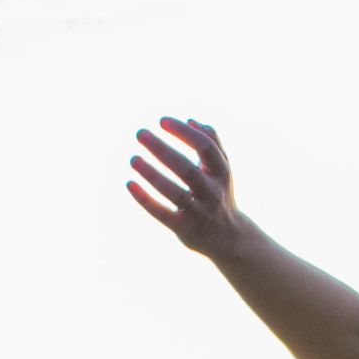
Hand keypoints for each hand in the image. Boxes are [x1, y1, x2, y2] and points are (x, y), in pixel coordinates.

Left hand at [127, 117, 241, 258]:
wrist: (228, 237)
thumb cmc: (220, 195)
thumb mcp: (222, 170)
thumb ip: (213, 143)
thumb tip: (191, 120)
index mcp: (222, 174)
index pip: (205, 147)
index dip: (184, 132)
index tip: (162, 121)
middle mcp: (213, 193)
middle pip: (187, 169)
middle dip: (162, 149)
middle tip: (140, 133)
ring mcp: (199, 212)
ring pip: (174, 193)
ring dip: (152, 174)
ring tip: (133, 159)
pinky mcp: (184, 228)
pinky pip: (162, 213)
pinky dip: (145, 199)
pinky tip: (130, 184)